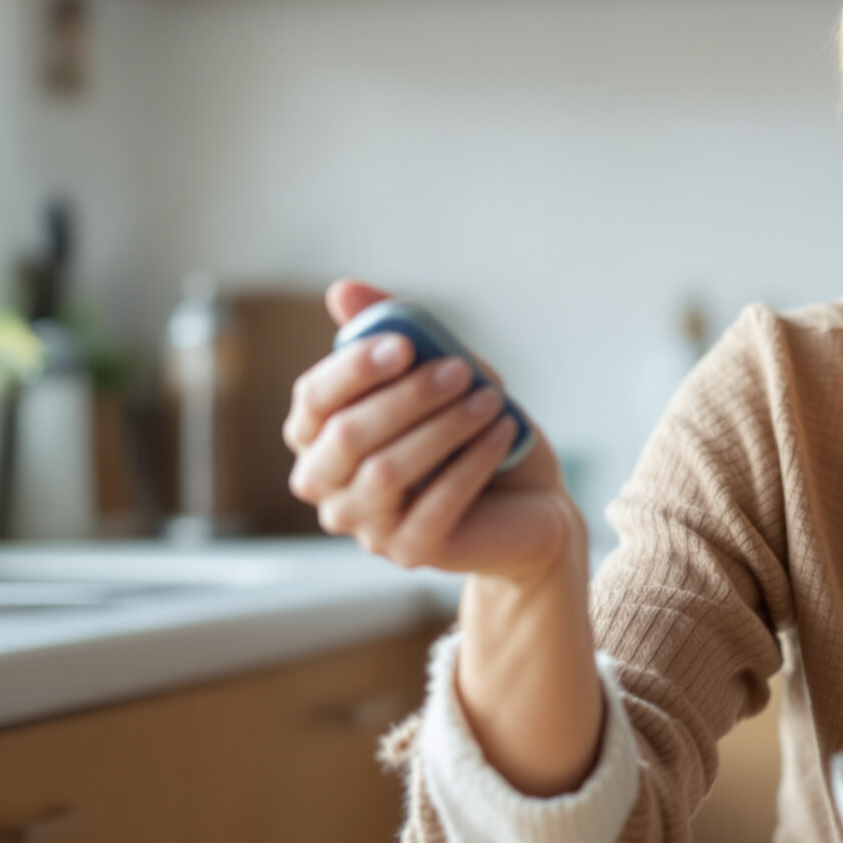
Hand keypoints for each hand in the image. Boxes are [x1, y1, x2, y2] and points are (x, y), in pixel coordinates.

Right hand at [282, 278, 582, 586]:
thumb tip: (342, 289)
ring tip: (491, 399)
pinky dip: (471, 464)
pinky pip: (434, 507)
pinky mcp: (409, 553)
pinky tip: (502, 432)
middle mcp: (327, 486)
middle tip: (461, 370)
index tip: (406, 344)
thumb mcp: (439, 373)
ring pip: (386, 472)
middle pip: (347, 436)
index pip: (313, 399)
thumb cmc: (470, 430)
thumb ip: (393, 334)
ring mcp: (363, 526)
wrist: (528, 500)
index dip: (354, 370)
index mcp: (319, 436)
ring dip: (443, 428)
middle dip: (407, 397)